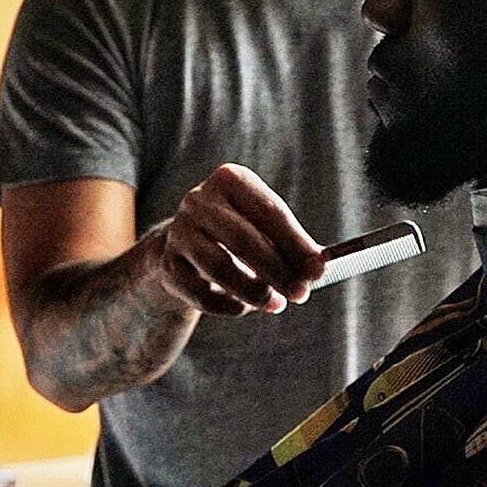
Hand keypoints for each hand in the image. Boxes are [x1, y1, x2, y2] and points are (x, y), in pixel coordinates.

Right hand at [155, 165, 325, 315]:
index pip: (270, 211)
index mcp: (230, 179)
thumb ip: (293, 244)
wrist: (188, 246)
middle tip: (302, 293)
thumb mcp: (266, 227)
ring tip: (278, 304)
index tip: (319, 270)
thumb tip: (319, 267)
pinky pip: (201, 292)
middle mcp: (199, 200)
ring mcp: (178, 232)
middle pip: (244, 239)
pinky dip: (229, 304)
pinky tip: (248, 307)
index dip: (297, 243)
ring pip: (219, 266)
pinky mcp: (167, 266)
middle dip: (278, 270)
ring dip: (253, 290)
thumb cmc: (241, 232)